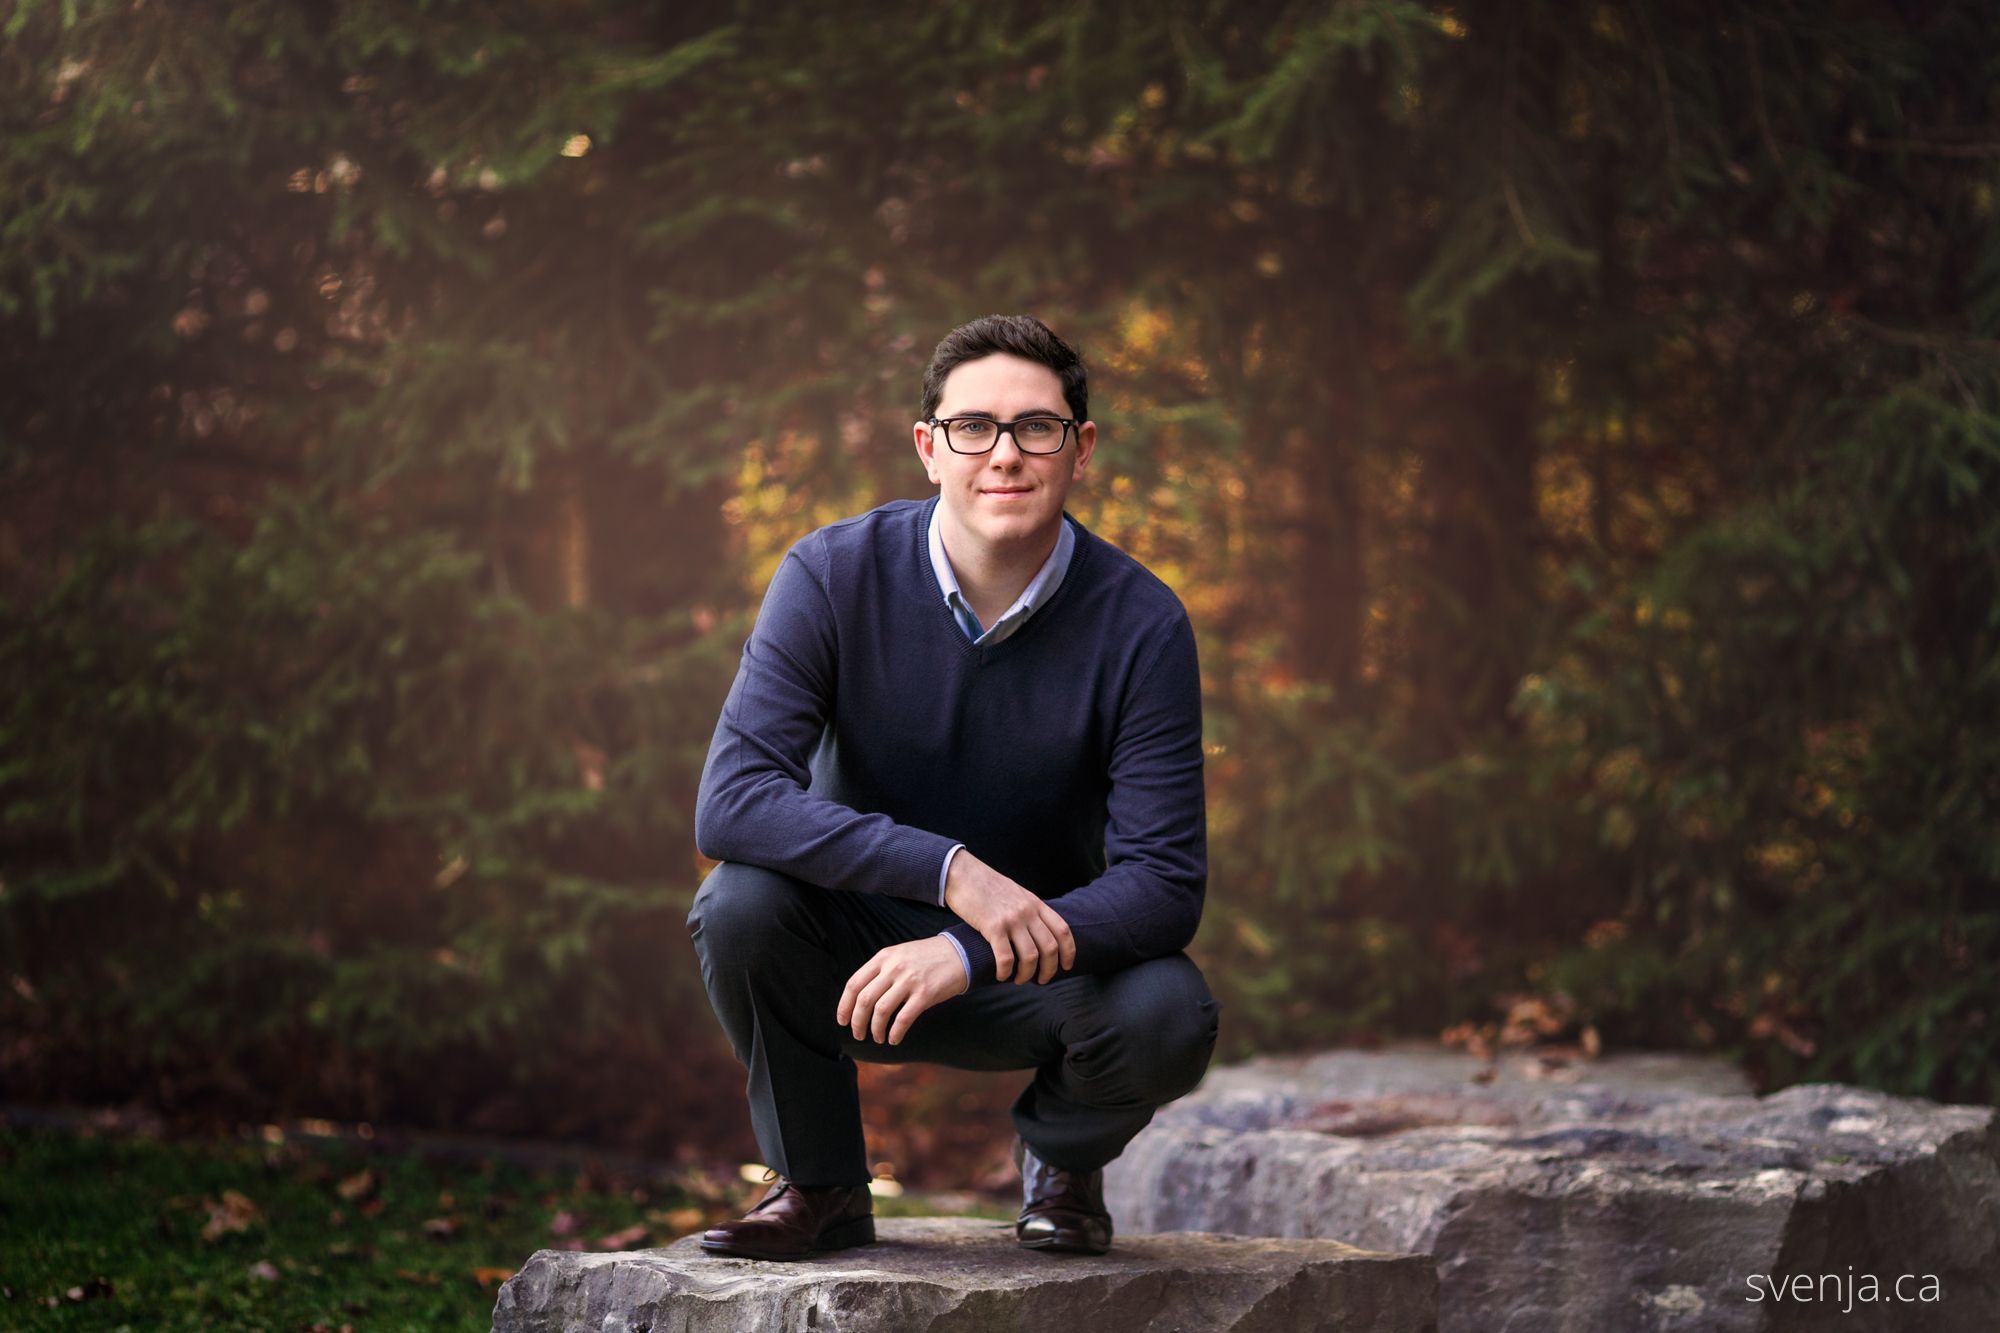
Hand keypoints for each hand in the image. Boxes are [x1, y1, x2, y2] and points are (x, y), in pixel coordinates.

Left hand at [837, 937, 969, 1045]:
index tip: (842, 1021)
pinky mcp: (925, 994)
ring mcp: (909, 980)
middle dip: (857, 1022)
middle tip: (858, 1035)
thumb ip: (881, 971)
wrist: (960, 952)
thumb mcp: (899, 955)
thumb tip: (861, 998)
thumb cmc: (927, 957)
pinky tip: (894, 1039)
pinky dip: (895, 1033)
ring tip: (878, 1038)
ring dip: (875, 1030)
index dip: (844, 1006)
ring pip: (881, 1011)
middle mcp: (893, 967)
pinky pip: (903, 1018)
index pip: (854, 984)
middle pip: (864, 1000)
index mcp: (883, 957)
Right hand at [942, 850, 1075, 984]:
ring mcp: (1011, 919)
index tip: (1066, 966)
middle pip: (1049, 948)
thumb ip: (1029, 910)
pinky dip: (1006, 972)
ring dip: (1027, 974)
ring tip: (1019, 980)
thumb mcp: (1017, 893)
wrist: (964, 874)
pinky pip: (1006, 958)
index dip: (1068, 951)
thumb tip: (1038, 931)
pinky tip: (1001, 975)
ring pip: (1030, 956)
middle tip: (1041, 980)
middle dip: (1049, 970)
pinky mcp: (993, 927)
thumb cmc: (987, 886)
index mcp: (1036, 904)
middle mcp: (1028, 912)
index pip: (1062, 930)